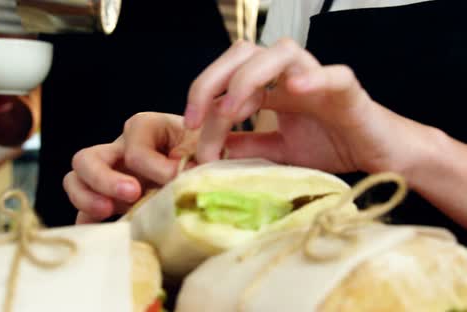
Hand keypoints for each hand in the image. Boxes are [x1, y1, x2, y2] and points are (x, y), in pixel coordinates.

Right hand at [63, 113, 197, 223]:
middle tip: (133, 194)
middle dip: (105, 179)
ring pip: (76, 179)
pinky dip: (88, 222)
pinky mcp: (109, 197)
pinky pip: (83, 209)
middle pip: (88, 157)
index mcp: (145, 127)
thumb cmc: (207, 147)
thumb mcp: (211, 142)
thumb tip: (189, 173)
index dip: (154, 166)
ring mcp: (110, 173)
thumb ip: (207, 151)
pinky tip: (104, 234)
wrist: (208, 158)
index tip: (176, 178)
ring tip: (108, 212)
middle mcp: (120, 148)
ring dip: (87, 198)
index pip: (135, 146)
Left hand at [184, 39, 433, 175]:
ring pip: (282, 51)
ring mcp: (318, 78)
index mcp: (271, 88)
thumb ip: (249, 145)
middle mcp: (289, 76)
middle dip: (212, 80)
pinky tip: (294, 90)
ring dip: (250, 77)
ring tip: (232, 110)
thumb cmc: (332, 145)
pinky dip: (314, 78)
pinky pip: (333, 74)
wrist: (378, 155)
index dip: (202, 96)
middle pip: (244, 53)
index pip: (227, 78)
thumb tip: (212, 148)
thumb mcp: (279, 150)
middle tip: (197, 118)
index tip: (189, 128)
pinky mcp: (348, 89)